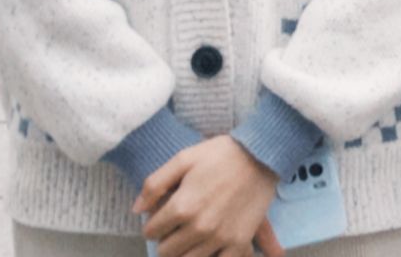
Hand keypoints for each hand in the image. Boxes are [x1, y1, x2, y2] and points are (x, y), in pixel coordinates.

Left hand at [134, 136, 283, 256]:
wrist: (263, 154)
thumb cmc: (221, 154)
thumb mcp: (184, 158)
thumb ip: (154, 184)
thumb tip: (137, 211)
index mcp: (182, 207)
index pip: (151, 232)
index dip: (154, 223)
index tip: (163, 215)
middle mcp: (199, 227)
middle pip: (166, 251)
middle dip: (167, 239)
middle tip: (178, 226)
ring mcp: (220, 237)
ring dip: (184, 251)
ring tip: (191, 236)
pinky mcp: (239, 241)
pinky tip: (208, 248)